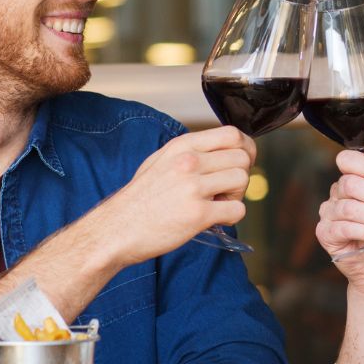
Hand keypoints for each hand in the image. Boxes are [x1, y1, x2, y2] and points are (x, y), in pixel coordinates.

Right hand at [91, 126, 256, 265]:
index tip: (242, 163)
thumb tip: (223, 153)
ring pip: (242, 180)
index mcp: (182, 146)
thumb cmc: (140, 199)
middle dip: (240, 175)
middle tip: (224, 191)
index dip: (246, 148)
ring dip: (236, 196)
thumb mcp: (161, 161)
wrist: (117, 229)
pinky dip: (232, 217)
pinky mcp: (198, 214)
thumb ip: (191, 153)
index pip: (232, 134)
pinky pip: (237, 210)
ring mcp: (193, 187)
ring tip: (217, 204)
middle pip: (242, 158)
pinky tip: (214, 220)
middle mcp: (189, 161)